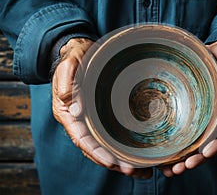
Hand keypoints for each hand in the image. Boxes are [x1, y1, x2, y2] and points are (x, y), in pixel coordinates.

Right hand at [52, 38, 151, 178]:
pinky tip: (139, 154)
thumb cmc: (74, 58)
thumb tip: (74, 109)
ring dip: (121, 159)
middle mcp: (80, 121)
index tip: (111, 162)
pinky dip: (124, 147)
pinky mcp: (103, 116)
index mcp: (68, 113)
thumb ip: (68, 83)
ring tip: (142, 170)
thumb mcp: (69, 65)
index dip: (96, 152)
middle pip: (95, 148)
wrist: (80, 52)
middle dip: (113, 161)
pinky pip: (112, 134)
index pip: (82, 138)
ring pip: (105, 145)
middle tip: (133, 171)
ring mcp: (92, 120)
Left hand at [158, 41, 216, 176]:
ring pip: (195, 141)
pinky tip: (164, 151)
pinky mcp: (192, 111)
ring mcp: (206, 116)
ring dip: (183, 156)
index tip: (205, 154)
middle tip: (179, 168)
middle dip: (196, 158)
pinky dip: (176, 142)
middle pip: (209, 144)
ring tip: (168, 168)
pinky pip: (185, 129)